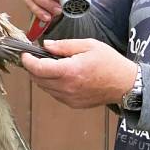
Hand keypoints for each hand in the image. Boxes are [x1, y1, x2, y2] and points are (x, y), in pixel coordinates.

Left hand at [21, 39, 136, 107]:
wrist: (125, 84)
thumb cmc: (109, 62)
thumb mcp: (88, 45)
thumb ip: (64, 45)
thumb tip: (46, 45)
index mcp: (70, 71)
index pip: (39, 68)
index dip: (28, 61)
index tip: (25, 54)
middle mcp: (67, 87)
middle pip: (38, 79)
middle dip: (32, 68)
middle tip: (35, 57)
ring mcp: (69, 98)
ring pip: (44, 88)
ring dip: (41, 77)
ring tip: (49, 65)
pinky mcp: (73, 104)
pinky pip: (54, 94)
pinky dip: (51, 85)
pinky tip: (60, 75)